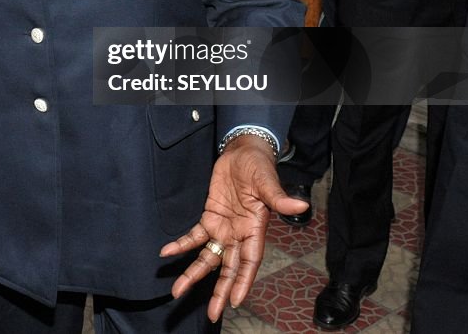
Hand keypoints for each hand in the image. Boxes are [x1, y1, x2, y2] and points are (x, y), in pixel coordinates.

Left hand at [159, 136, 308, 321]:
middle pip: (229, 268)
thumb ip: (278, 197)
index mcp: (255, 230)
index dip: (242, 281)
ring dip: (194, 274)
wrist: (242, 153)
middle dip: (220, 291)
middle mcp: (239, 235)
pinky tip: (167, 253)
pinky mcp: (209, 217)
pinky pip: (194, 235)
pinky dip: (181, 245)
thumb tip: (300, 205)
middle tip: (212, 314)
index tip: (235, 301)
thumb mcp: (267, 181)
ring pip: (208, 258)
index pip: (249, 262)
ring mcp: (223, 229)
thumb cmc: (259, 168)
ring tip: (177, 291)